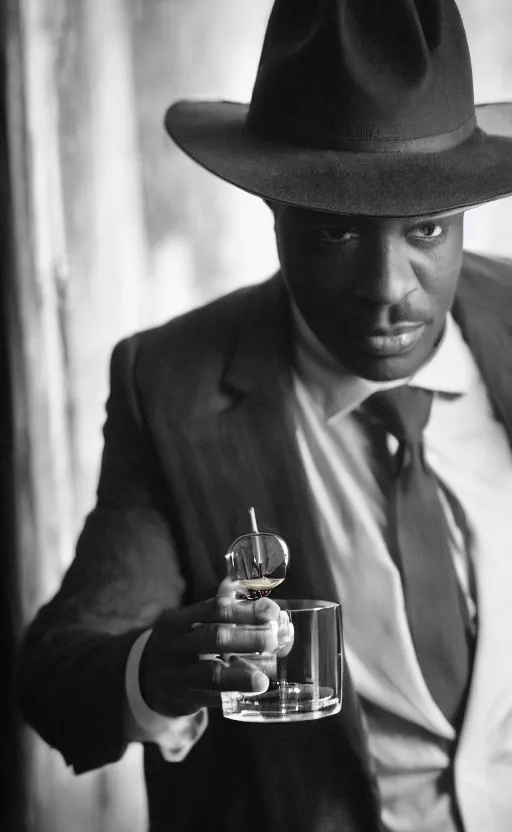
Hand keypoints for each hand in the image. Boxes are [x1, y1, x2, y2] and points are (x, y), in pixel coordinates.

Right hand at [139, 579, 292, 715]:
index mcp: (180, 620)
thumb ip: (220, 611)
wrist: (143, 678)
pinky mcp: (182, 698)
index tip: (271, 611)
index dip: (245, 609)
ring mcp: (178, 673)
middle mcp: (177, 644)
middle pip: (214, 638)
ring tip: (264, 677)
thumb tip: (260, 599)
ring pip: (211, 672)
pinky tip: (252, 693)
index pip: (214, 609)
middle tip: (273, 639)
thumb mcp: (189, 623)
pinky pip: (209, 698)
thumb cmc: (179, 645)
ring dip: (241, 674)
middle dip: (248, 638)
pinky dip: (232, 694)